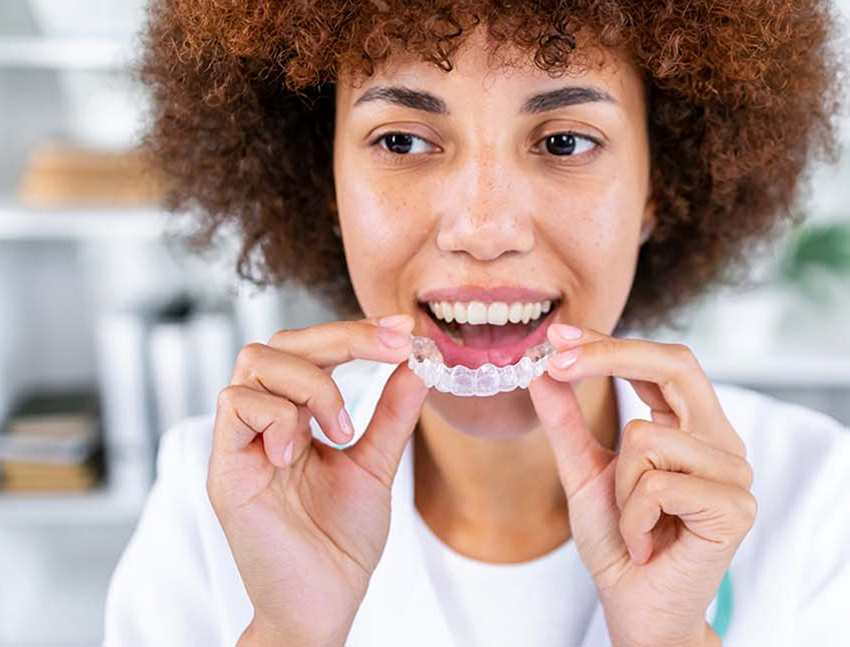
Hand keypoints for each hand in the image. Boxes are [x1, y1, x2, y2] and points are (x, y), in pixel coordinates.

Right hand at [208, 314, 426, 646]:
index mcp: (295, 417)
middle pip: (281, 342)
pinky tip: (300, 453)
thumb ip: (391, 415)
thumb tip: (417, 364)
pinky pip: (237, 406)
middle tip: (391, 348)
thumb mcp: (375, 465)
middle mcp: (263, 423)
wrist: (323, 603)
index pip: (312, 350)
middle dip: (341, 338)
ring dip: (311, 384)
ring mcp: (240, 443)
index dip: (354, 332)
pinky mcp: (225, 469)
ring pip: (255, 362)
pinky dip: (279, 417)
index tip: (402, 330)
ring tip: (340, 430)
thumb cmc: (340, 542)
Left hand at [528, 324, 755, 646]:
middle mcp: (719, 440)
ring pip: (647, 437)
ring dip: (619, 488)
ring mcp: (734, 473)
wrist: (634, 605)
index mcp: (691, 425)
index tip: (557, 336)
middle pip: (677, 364)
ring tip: (633, 523)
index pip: (660, 362)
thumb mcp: (583, 470)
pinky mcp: (735, 508)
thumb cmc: (618, 539)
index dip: (609, 342)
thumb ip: (566, 422)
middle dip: (609, 356)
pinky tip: (646, 543)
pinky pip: (658, 485)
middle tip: (557, 364)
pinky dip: (633, 518)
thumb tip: (542, 368)